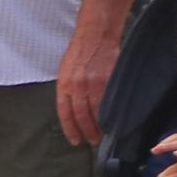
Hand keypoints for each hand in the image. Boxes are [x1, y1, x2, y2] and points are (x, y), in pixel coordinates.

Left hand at [56, 26, 110, 146]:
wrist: (95, 36)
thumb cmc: (79, 53)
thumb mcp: (65, 71)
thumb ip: (68, 91)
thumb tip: (72, 110)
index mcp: (64, 84)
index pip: (65, 113)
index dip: (70, 129)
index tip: (75, 140)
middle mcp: (78, 86)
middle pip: (81, 116)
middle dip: (87, 131)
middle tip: (92, 140)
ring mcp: (94, 84)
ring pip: (97, 112)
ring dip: (100, 125)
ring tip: (102, 133)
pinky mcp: (109, 81)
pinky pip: (109, 102)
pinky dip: (110, 113)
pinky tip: (112, 120)